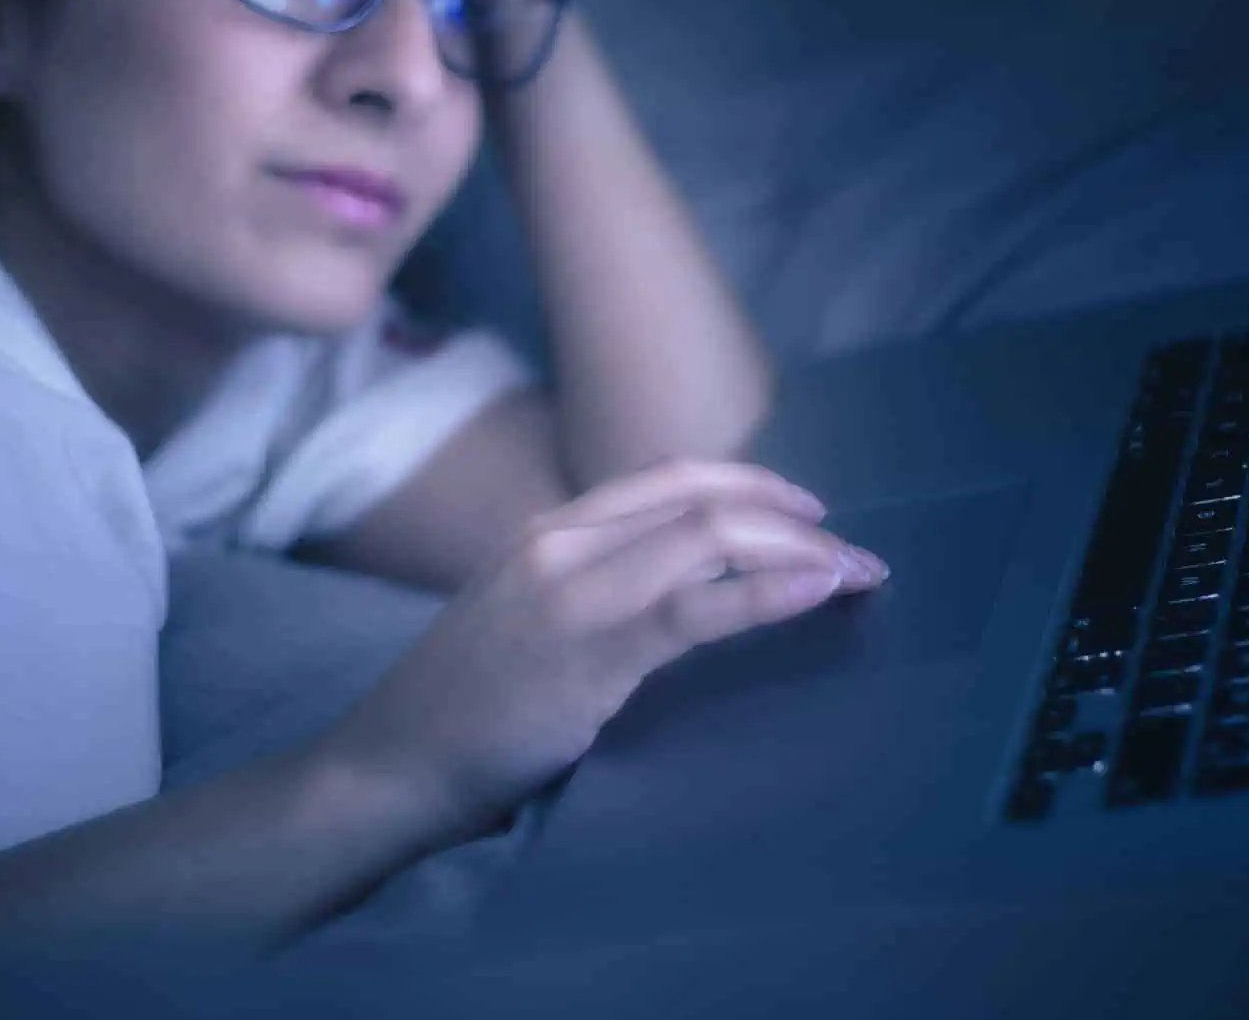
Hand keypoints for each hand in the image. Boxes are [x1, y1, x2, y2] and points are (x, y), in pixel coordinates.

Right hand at [315, 459, 885, 837]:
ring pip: (709, 536)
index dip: (749, 486)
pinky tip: (817, 593)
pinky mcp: (587, 648)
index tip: (808, 518)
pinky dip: (769, 591)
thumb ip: (598, 594)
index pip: (668, 479)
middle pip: (700, 496)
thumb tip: (690, 591)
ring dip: (798, 550)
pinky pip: (698, 605)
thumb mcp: (528, 623)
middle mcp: (559, 540)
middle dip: (790, 515)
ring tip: (858, 574)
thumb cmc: (463, 714)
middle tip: (853, 550)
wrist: (390, 768)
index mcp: (547, 531)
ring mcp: (571, 588)